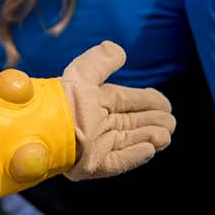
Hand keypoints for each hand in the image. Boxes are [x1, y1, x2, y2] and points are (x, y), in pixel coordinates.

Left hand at [59, 42, 177, 179]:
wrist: (44, 131)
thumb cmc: (62, 101)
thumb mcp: (82, 75)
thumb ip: (100, 60)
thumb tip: (118, 49)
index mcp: (94, 102)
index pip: (127, 101)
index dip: (148, 101)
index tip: (166, 104)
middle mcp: (96, 124)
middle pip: (132, 123)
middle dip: (153, 121)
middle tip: (171, 121)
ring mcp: (94, 146)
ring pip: (129, 141)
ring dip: (150, 137)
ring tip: (165, 135)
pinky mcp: (93, 165)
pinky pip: (119, 161)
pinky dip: (135, 155)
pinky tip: (150, 149)